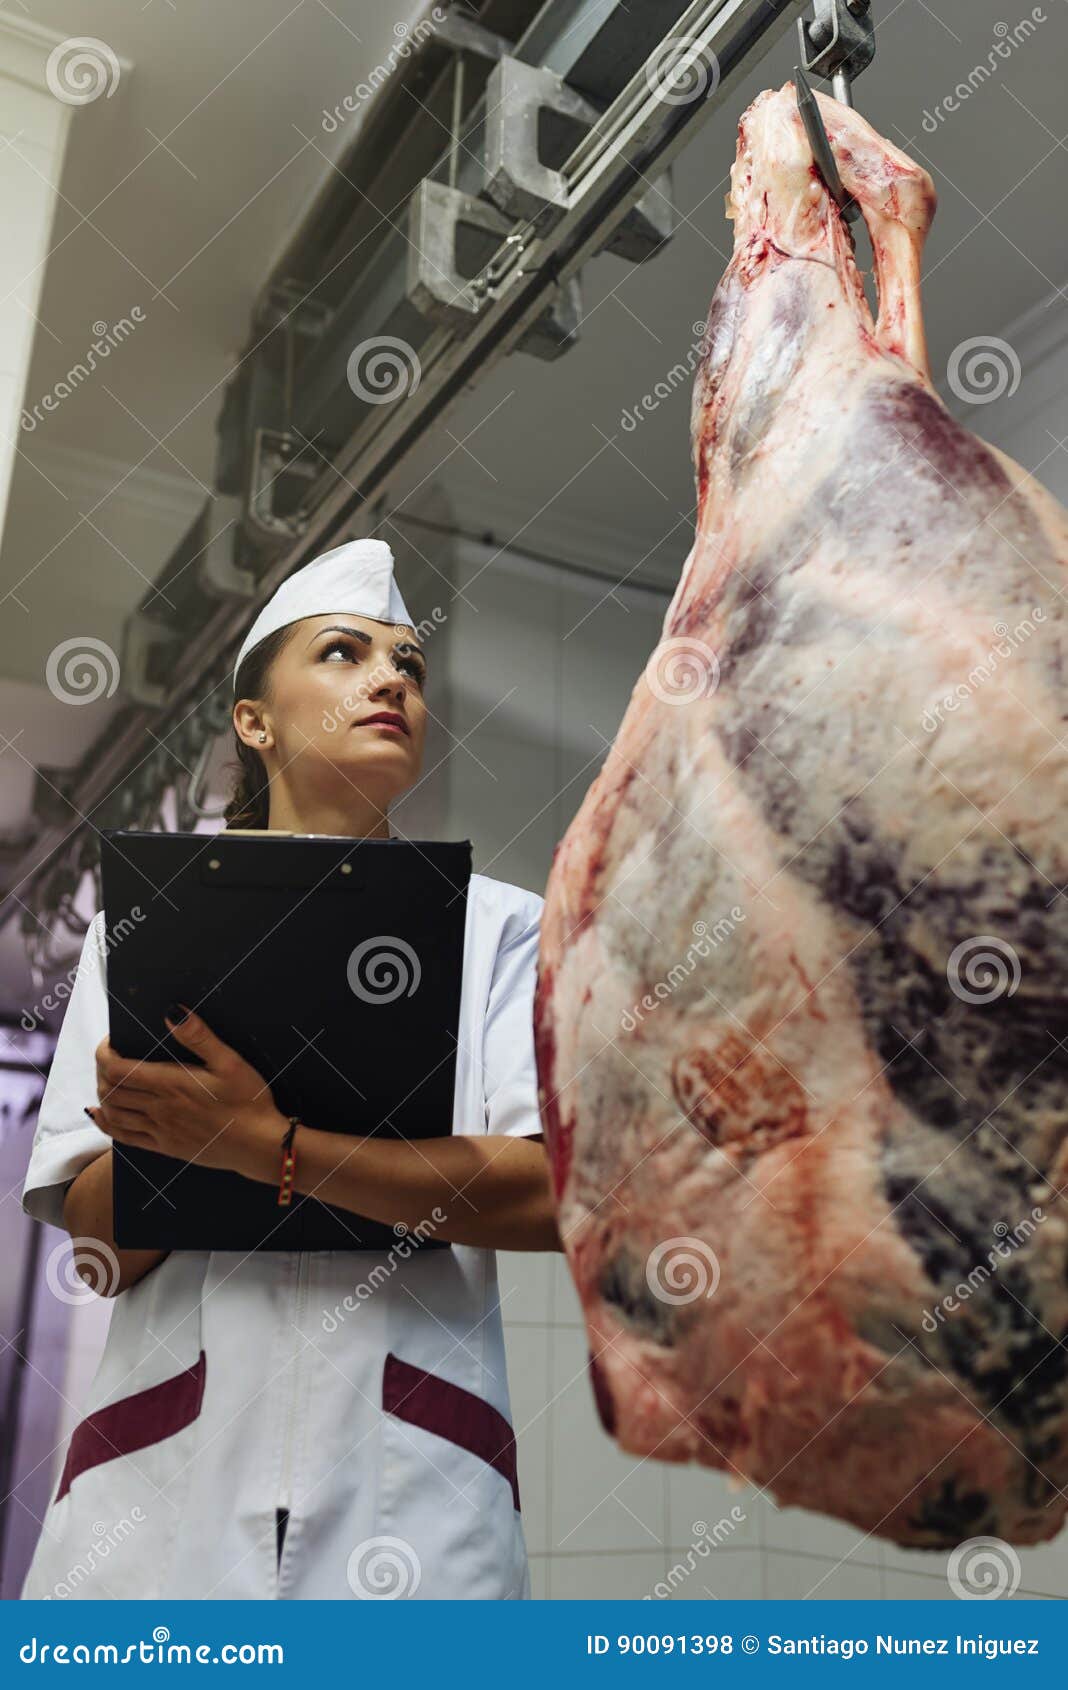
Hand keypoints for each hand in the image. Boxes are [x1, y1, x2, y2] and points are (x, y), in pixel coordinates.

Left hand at [88, 1006, 285, 1181]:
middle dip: (102, 1069)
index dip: (104, 1053)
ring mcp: (159, 1130)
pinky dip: (106, 1123)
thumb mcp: (230, 1062)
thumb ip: (199, 1036)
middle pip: (109, 1089)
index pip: (117, 1069)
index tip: (111, 1041)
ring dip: (103, 1094)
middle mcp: (158, 1108)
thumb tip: (172, 1012)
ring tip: (110, 1079)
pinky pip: (124, 1137)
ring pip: (112, 1113)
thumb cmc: (249, 1101)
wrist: (259, 1144)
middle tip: (112, 1056)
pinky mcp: (165, 1146)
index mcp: (171, 1084)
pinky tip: (102, 1114)